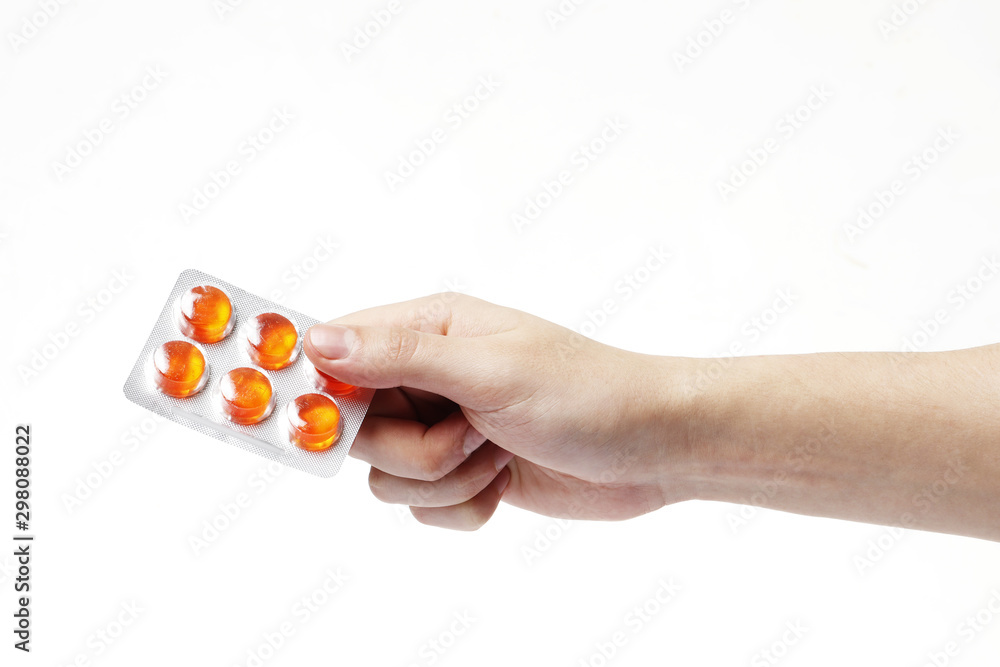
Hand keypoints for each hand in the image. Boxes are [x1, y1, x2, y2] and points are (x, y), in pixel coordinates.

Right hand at [302, 293, 692, 530]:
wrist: (654, 450)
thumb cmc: (587, 394)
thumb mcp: (489, 371)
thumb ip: (399, 357)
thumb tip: (316, 342)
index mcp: (430, 330)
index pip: (336, 350)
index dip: (312, 385)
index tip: (300, 415)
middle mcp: (429, 376)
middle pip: (356, 428)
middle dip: (411, 447)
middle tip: (468, 433)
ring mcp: (444, 427)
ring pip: (387, 477)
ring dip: (446, 480)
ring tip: (498, 453)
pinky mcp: (463, 475)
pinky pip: (422, 509)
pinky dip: (465, 507)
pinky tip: (505, 481)